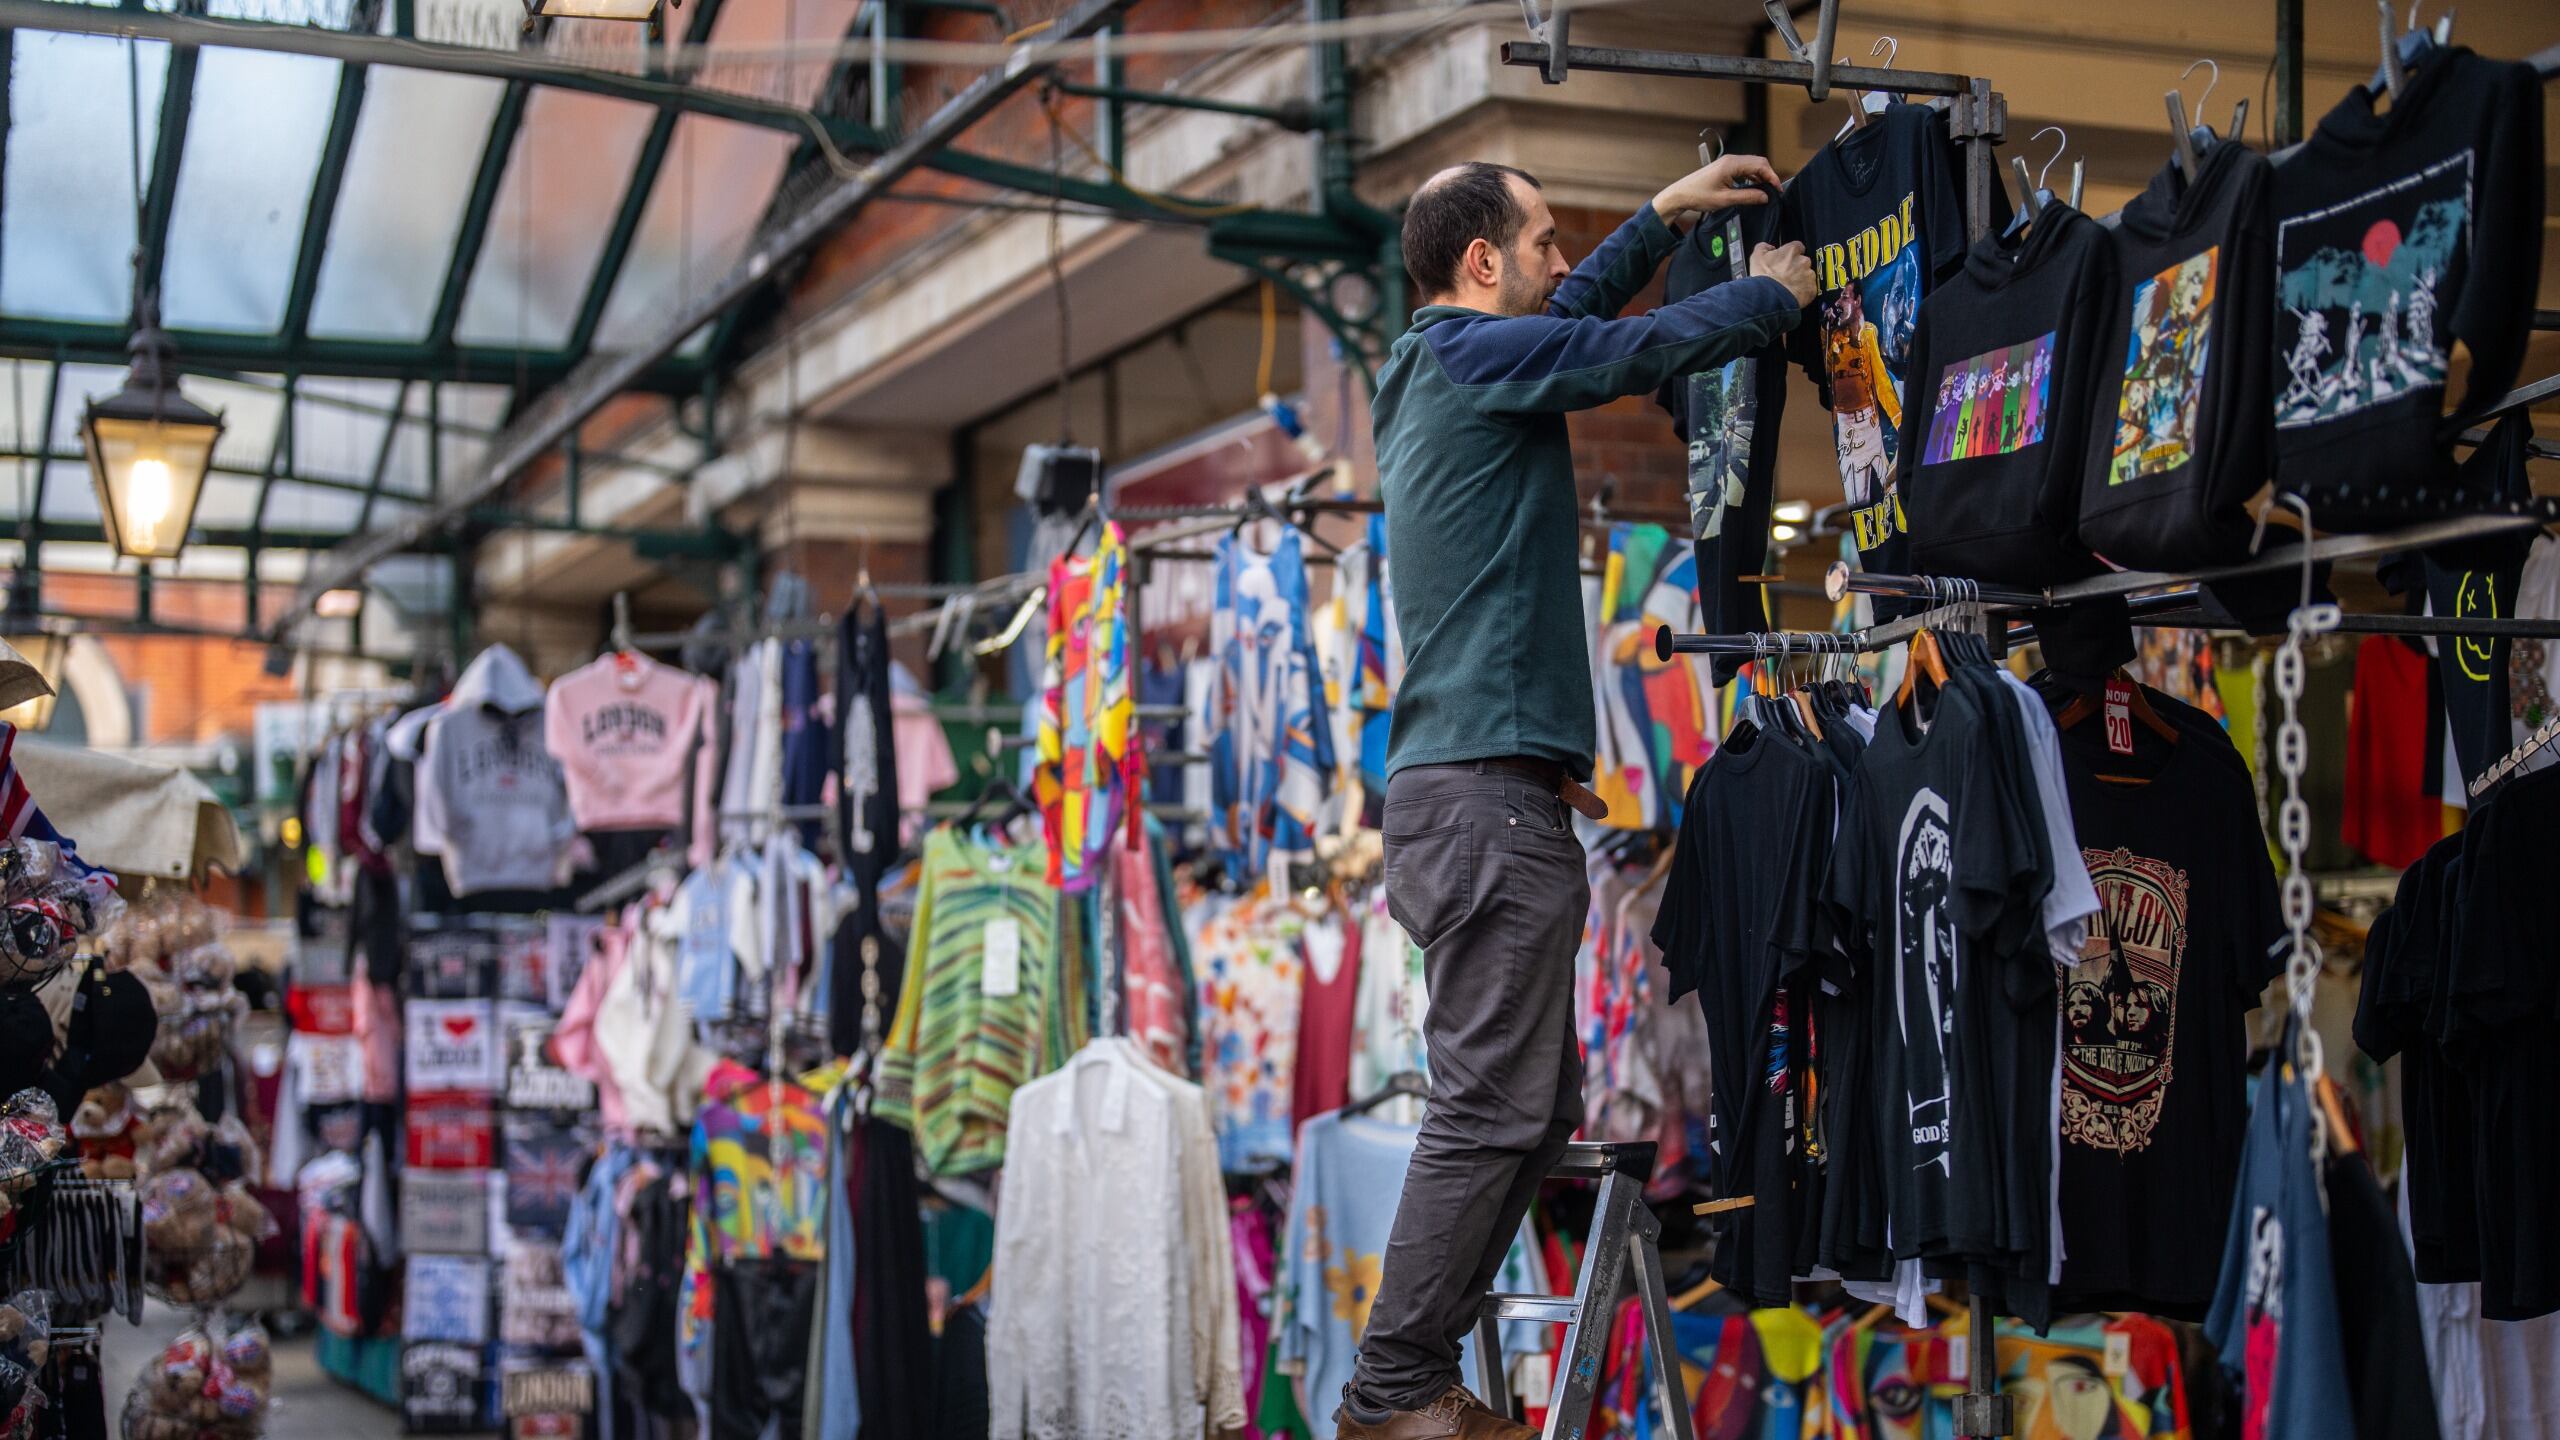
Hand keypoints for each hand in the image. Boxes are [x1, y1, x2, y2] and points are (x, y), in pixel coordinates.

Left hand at [1651, 155, 1783, 221]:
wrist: (1680, 194)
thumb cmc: (1698, 196)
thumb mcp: (1725, 200)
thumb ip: (1747, 197)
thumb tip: (1765, 196)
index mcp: (1732, 164)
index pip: (1760, 165)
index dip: (1772, 177)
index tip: (1777, 190)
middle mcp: (1731, 160)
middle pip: (1758, 163)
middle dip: (1768, 176)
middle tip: (1774, 192)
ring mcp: (1728, 163)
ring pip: (1752, 166)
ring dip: (1760, 177)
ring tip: (1765, 192)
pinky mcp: (1725, 168)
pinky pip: (1744, 169)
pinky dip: (1752, 177)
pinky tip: (1753, 188)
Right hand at [1751, 241, 1817, 307]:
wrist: (1770, 298)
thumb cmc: (1764, 277)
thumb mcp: (1756, 257)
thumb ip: (1763, 247)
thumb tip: (1769, 247)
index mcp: (1792, 251)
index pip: (1797, 246)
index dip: (1791, 253)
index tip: (1786, 259)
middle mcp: (1804, 261)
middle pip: (1803, 261)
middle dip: (1796, 267)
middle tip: (1785, 275)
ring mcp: (1809, 275)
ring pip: (1807, 275)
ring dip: (1800, 279)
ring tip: (1788, 286)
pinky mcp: (1812, 289)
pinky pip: (1810, 289)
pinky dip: (1803, 291)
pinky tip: (1793, 294)